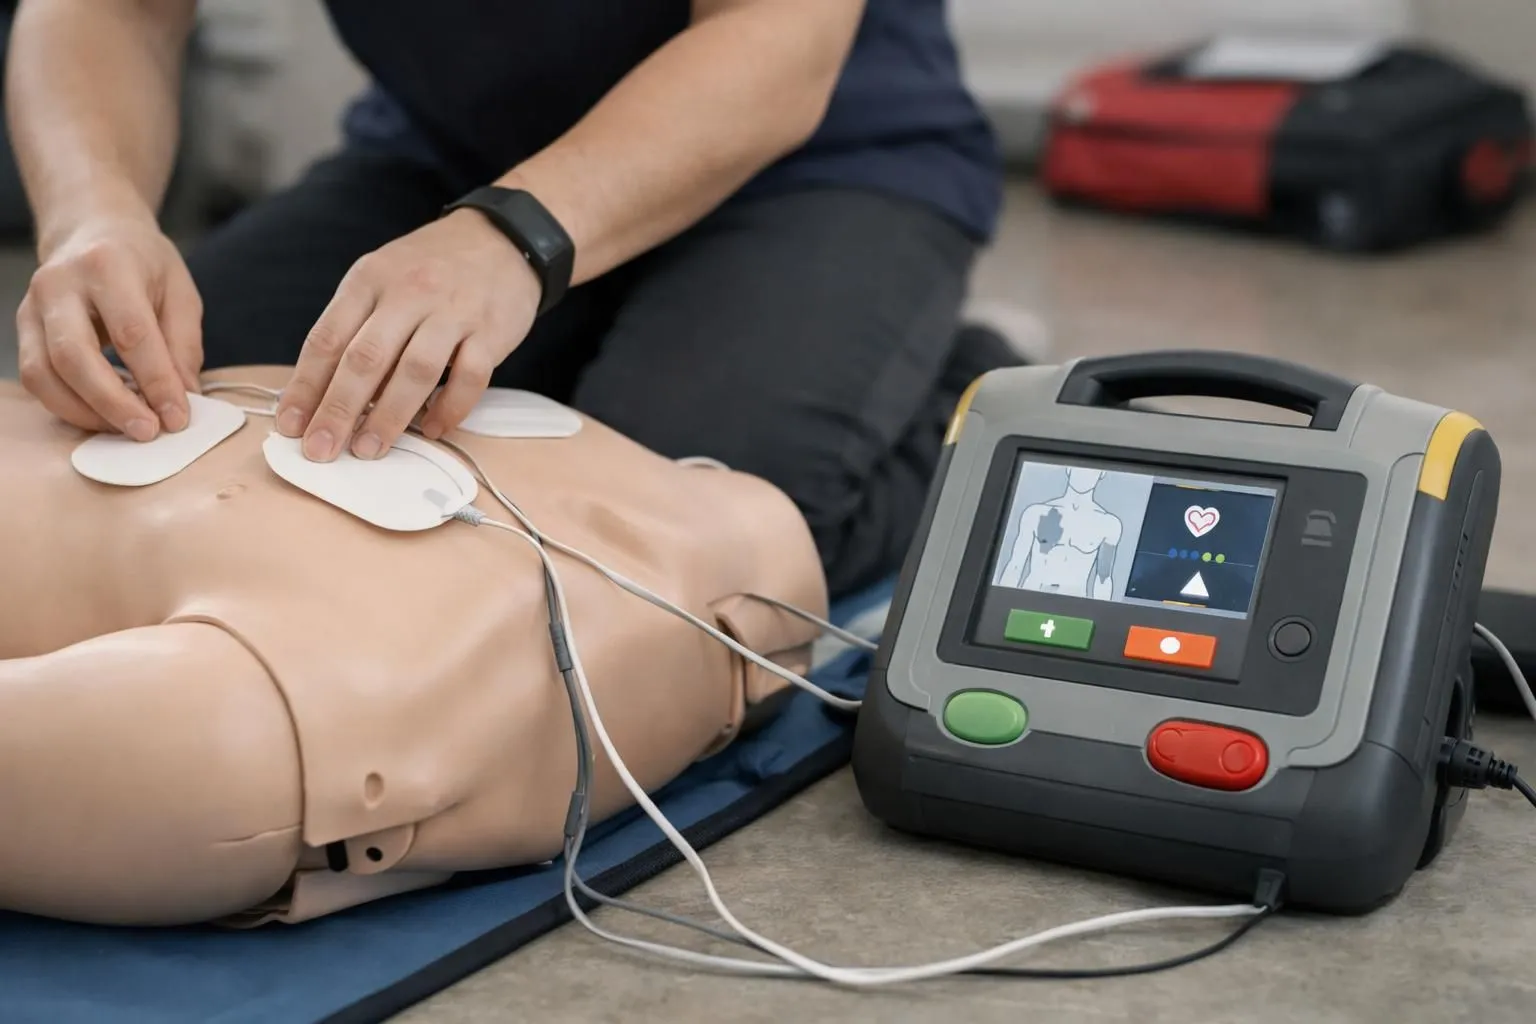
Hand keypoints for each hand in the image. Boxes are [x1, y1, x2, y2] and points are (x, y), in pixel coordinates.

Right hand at [16, 214, 202, 438]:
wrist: (93, 230)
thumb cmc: (143, 263)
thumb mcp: (179, 292)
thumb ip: (183, 345)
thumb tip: (184, 398)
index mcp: (107, 266)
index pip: (132, 334)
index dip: (156, 382)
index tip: (178, 417)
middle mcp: (60, 284)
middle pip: (74, 357)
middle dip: (113, 403)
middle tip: (148, 432)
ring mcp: (32, 305)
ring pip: (43, 373)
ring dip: (85, 412)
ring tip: (126, 429)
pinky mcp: (22, 326)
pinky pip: (35, 378)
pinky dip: (68, 405)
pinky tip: (102, 415)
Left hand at [275, 209, 540, 460]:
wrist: (502, 239)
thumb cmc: (432, 267)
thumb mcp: (382, 277)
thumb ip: (356, 325)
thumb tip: (324, 392)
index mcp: (370, 280)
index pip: (327, 338)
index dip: (305, 386)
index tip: (289, 425)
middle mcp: (409, 293)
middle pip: (366, 359)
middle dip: (338, 410)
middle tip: (321, 449)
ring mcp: (453, 311)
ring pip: (415, 371)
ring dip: (389, 416)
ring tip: (369, 449)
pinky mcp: (491, 331)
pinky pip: (469, 377)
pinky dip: (449, 408)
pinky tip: (432, 429)